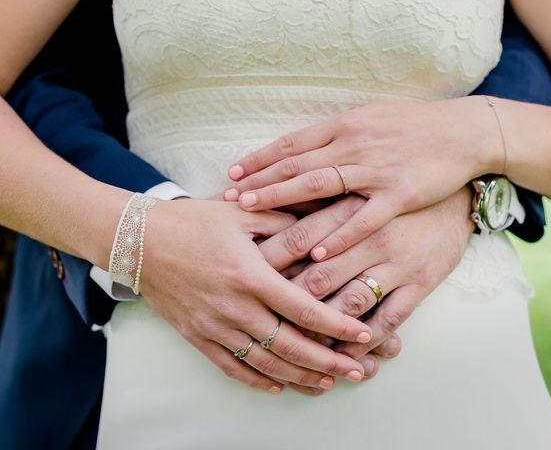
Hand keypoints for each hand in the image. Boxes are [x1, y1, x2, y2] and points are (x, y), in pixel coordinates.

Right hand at [139, 199, 372, 393]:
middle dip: (327, 362)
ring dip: (298, 376)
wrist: (138, 240)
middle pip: (289, 345)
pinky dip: (256, 380)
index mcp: (250, 276)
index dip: (337, 325)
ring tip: (326, 383)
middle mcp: (234, 307)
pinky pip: (231, 366)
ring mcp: (214, 326)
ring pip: (264, 362)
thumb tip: (316, 229)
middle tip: (357, 372)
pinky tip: (277, 386)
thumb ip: (282, 222)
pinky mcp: (197, 336)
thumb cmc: (191, 222)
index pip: (303, 309)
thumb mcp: (240, 214)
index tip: (364, 334)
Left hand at [225, 97, 496, 260]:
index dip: (261, 159)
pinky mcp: (401, 197)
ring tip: (255, 218)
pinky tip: (316, 253)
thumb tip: (302, 146)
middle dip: (262, 184)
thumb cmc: (415, 127)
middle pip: (299, 167)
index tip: (233, 174)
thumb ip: (338, 134)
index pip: (294, 144)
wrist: (464, 132)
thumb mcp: (372, 119)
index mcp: (347, 127)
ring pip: (322, 190)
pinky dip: (339, 237)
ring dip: (285, 203)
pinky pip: (365, 221)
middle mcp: (356, 146)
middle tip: (229, 199)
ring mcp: (378, 171)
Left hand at [259, 187, 473, 373]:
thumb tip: (267, 208)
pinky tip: (343, 357)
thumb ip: (318, 199)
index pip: (297, 236)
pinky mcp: (419, 284)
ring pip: (349, 303)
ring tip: (294, 349)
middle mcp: (369, 237)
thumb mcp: (357, 188)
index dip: (266, 258)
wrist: (456, 197)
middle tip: (256, 323)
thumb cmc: (394, 193)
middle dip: (284, 302)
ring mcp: (395, 263)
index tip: (238, 276)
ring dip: (321, 330)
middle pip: (317, 275)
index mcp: (350, 209)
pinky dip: (363, 341)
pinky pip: (388, 320)